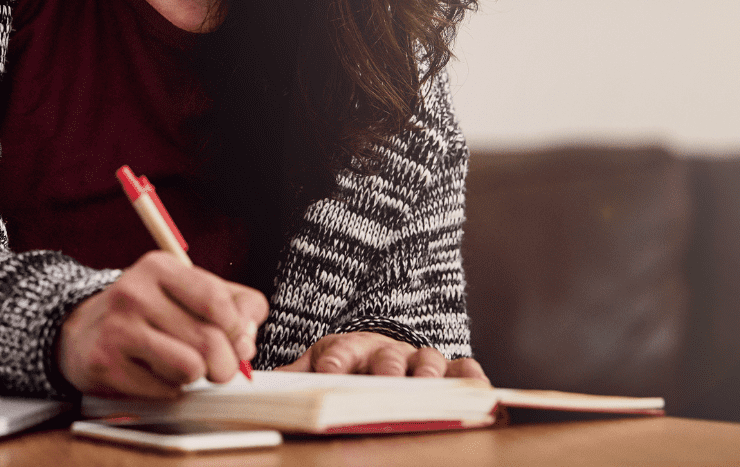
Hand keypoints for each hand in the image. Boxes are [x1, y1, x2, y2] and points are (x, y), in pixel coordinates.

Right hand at [57, 251, 267, 397]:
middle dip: (224, 363)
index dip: (236, 328)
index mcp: (159, 267)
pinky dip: (169, 390)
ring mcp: (117, 329)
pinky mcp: (106, 364)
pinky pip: (165, 391)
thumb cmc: (147, 314)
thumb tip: (247, 341)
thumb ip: (234, 305)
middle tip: (217, 367)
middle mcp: (134, 292)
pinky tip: (153, 374)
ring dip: (194, 376)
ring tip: (179, 364)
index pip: (217, 301)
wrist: (81, 332)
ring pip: (190, 368)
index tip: (233, 338)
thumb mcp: (187, 293)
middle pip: (209, 340)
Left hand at [279, 331, 487, 381]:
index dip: (336, 360)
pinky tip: (477, 390)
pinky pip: (466, 372)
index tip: (330, 369)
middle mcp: (387, 351)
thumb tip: (262, 385)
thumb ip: (295, 377)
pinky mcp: (451, 371)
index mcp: (350, 348)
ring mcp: (421, 360)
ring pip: (428, 362)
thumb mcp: (318, 366)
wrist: (380, 352)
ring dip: (427, 376)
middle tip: (386, 381)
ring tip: (426, 389)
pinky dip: (472, 379)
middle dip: (387, 369)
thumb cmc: (349, 365)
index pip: (341, 351)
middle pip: (388, 358)